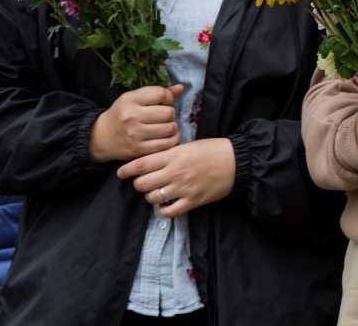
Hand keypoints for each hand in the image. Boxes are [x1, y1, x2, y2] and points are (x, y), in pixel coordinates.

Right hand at [89, 84, 182, 163]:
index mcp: (130, 99)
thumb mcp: (135, 98)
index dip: (168, 97)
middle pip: (168, 112)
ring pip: (169, 129)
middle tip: (165, 116)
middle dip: (171, 113)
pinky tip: (168, 136)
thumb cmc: (122, 114)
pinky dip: (172, 140)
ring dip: (172, 127)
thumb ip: (157, 92)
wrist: (102, 137)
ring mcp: (135, 134)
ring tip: (166, 126)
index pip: (161, 94)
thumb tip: (181, 87)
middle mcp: (132, 116)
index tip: (165, 102)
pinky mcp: (138, 150)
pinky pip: (166, 145)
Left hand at [117, 137, 235, 217]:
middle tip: (143, 182)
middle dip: (139, 184)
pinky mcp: (192, 201)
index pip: (141, 164)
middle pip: (142, 184)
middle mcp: (175, 172)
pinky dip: (164, 210)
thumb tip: (150, 162)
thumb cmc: (213, 150)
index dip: (127, 170)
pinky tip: (167, 204)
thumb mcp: (188, 145)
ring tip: (157, 192)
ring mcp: (183, 188)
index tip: (121, 173)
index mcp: (174, 154)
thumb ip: (169, 154)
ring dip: (151, 196)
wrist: (236, 162)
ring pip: (153, 198)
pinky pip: (168, 212)